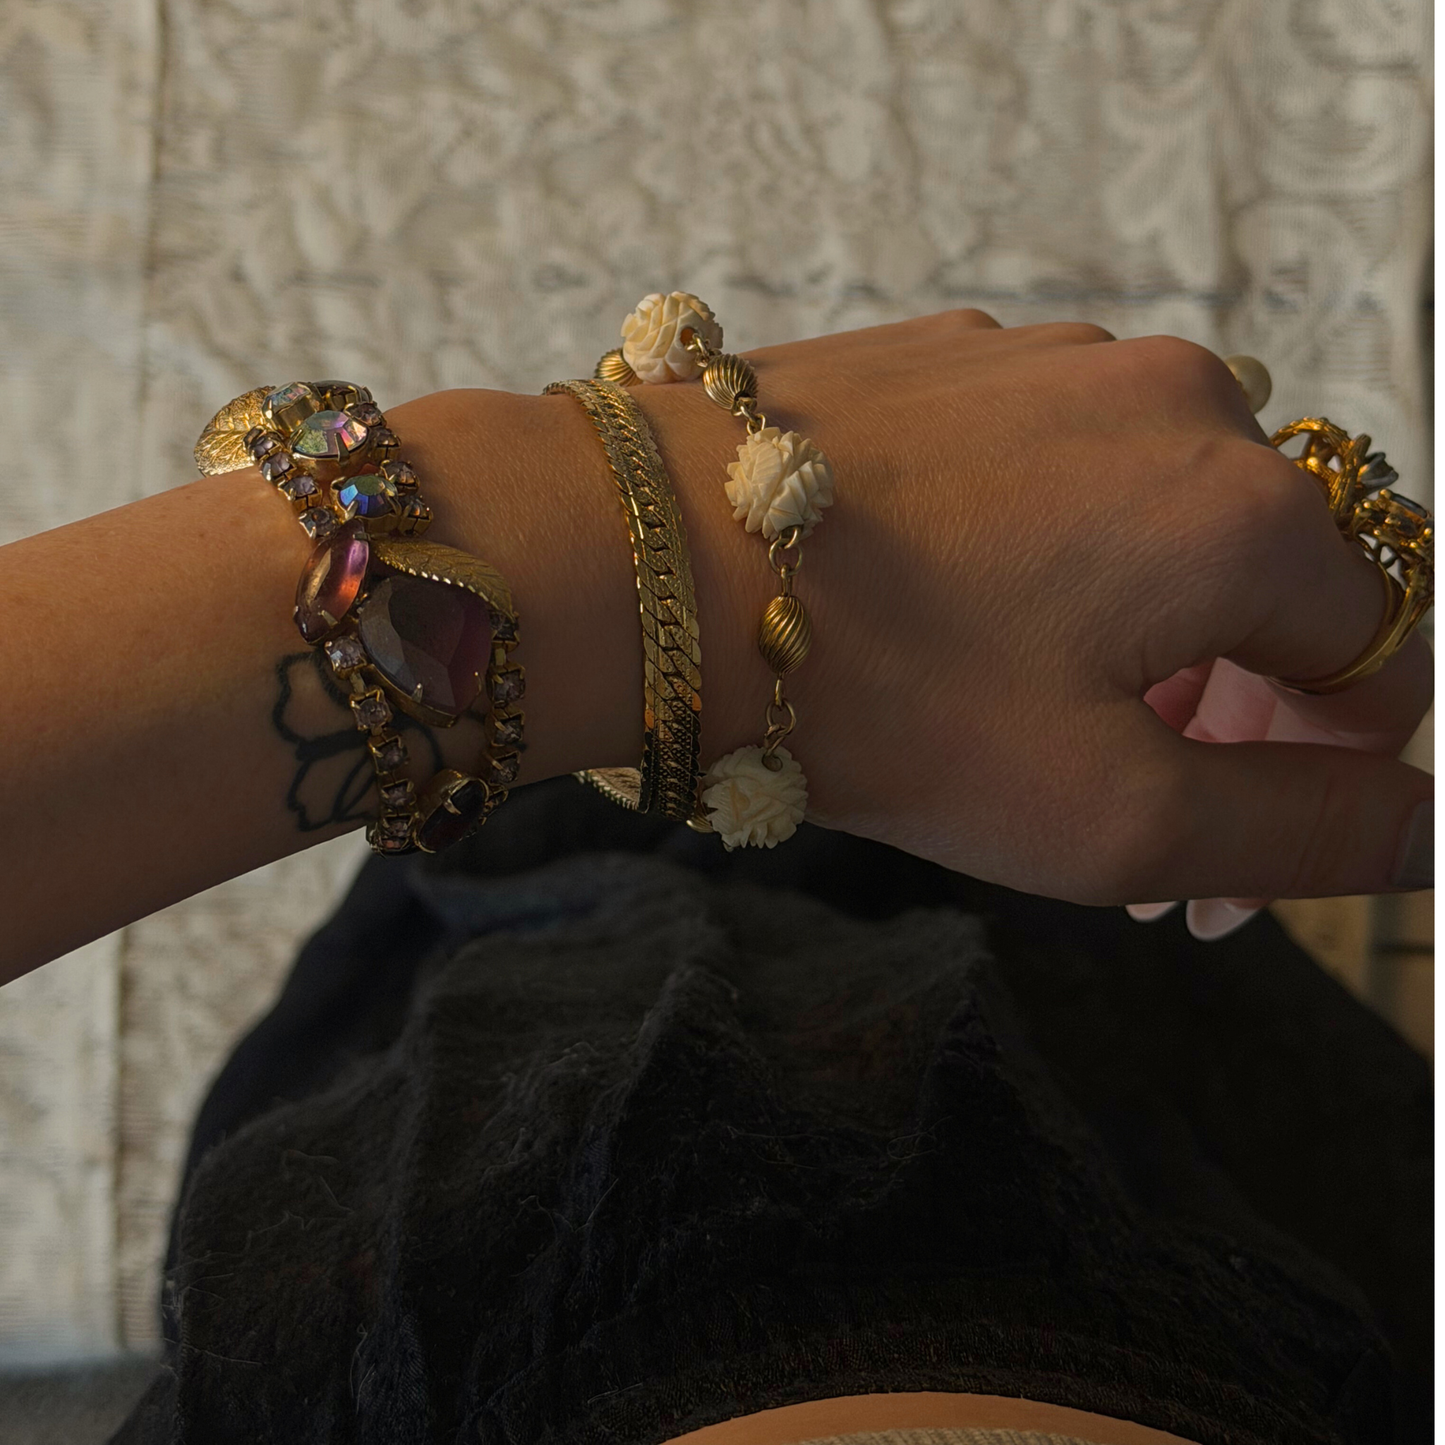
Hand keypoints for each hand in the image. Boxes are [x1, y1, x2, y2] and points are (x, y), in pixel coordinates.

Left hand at [629, 309, 1431, 906]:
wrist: (653, 565)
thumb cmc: (884, 696)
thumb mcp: (1114, 815)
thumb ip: (1305, 831)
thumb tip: (1427, 825)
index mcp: (1246, 508)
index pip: (1379, 653)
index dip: (1329, 775)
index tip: (1226, 875)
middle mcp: (1176, 400)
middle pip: (1268, 587)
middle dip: (1223, 722)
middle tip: (1132, 832)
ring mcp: (1056, 360)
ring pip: (1157, 527)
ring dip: (1134, 645)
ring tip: (1034, 738)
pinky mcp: (957, 358)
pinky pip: (1056, 473)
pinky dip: (1051, 565)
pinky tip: (964, 630)